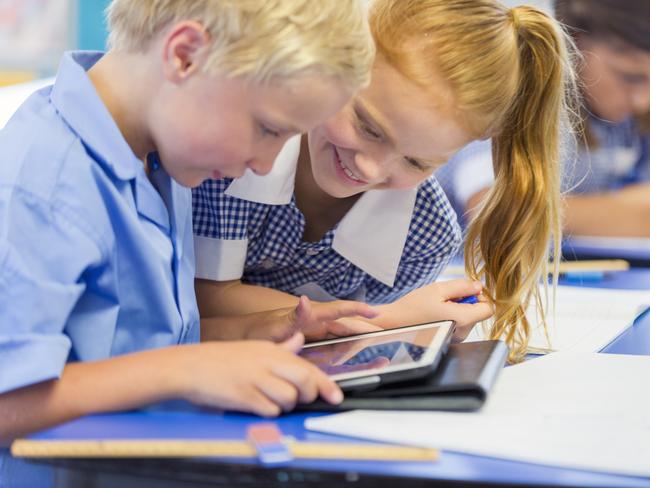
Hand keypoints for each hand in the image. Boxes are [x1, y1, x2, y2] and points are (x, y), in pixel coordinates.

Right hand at [177, 333, 341, 416]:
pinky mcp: (244, 395)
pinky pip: (270, 410)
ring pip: (289, 398)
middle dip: (308, 396)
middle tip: (300, 399)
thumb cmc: (221, 359)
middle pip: (305, 381)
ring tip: (271, 401)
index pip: (308, 367)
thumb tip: (299, 339)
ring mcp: (255, 378)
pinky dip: (269, 412)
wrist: (189, 366)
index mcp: (271, 350)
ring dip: (285, 405)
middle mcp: (267, 362)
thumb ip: (281, 346)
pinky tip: (257, 405)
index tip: (337, 396)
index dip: (326, 384)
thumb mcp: (254, 347)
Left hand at [247, 296, 380, 342]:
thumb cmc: (259, 330)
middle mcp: (315, 323)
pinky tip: (352, 357)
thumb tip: (306, 302)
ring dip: (356, 340)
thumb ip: (294, 316)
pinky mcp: (309, 343)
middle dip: (364, 327)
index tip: (376, 313)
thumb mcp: (276, 325)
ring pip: (340, 336)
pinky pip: (331, 346)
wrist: (242, 338)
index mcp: (311, 317)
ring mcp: (313, 333)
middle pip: (345, 324)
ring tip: (375, 350)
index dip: (358, 311)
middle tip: (386, 334)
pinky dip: (343, 350)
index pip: (340, 311)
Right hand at [378, 279, 493, 340]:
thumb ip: (462, 287)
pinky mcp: (449, 340)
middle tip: (445, 299)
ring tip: (437, 307)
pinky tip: (435, 315)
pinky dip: (451, 317)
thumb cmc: (413, 307)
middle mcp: (462, 333)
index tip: (465, 292)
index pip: (489, 309)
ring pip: (468, 319)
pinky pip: (459, 325)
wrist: (395, 323)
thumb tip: (479, 287)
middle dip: (466, 302)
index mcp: (462, 319)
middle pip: (478, 313)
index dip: (480, 297)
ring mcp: (455, 339)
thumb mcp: (438, 289)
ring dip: (457, 309)